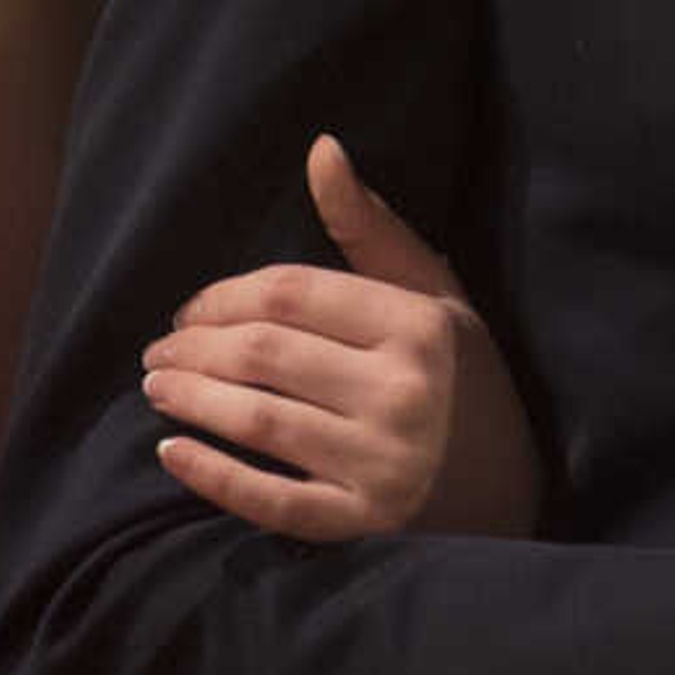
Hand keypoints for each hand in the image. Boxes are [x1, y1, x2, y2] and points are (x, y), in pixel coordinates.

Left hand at [144, 137, 545, 541]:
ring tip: (156, 386)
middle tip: (159, 350)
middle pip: (265, 354)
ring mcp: (383, 466)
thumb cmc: (464, 382)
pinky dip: (213, 476)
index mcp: (417, 327)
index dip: (223, 296)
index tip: (190, 309)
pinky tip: (169, 453)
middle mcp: (401, 393)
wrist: (519, 497)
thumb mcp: (435, 296)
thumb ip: (372, 228)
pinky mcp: (364, 526)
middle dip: (195, 347)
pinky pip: (272, 501)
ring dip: (191, 399)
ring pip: (259, 421)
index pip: (291, 294)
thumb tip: (321, 148)